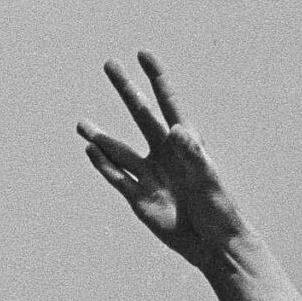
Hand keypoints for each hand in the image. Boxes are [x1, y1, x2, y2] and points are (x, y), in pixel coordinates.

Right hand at [78, 51, 250, 272]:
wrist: (214, 245)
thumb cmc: (219, 210)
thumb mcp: (208, 181)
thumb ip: (193, 155)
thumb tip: (177, 129)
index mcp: (186, 144)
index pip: (169, 103)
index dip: (157, 78)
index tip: (143, 54)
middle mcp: (165, 154)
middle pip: (141, 115)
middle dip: (126, 90)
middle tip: (109, 64)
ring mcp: (151, 175)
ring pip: (119, 151)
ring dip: (100, 138)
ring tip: (82, 125)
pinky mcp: (140, 198)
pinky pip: (117, 178)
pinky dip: (103, 165)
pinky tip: (91, 151)